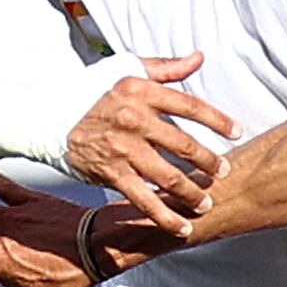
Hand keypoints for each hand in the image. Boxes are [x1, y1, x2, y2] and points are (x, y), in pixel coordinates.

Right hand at [64, 53, 231, 231]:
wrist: (50, 118)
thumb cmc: (92, 92)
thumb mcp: (126, 70)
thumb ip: (165, 67)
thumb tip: (199, 58)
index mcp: (140, 91)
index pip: (189, 105)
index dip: (217, 120)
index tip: (237, 132)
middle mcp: (133, 119)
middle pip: (184, 145)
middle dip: (209, 162)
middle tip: (224, 171)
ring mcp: (123, 148)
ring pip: (169, 177)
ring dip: (193, 194)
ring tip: (206, 202)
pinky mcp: (112, 173)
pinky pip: (145, 199)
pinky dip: (165, 217)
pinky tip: (182, 228)